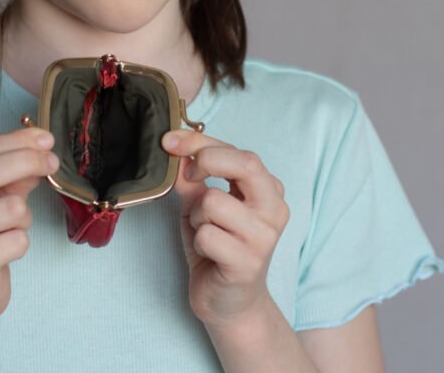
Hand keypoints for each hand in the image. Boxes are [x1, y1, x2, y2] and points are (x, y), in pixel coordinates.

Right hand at [0, 126, 58, 325]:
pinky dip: (21, 243)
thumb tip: (42, 151)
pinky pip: (18, 241)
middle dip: (28, 161)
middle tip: (52, 162)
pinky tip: (6, 252)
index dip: (18, 141)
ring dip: (25, 216)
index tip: (46, 140)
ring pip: (11, 208)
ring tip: (12, 229)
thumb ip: (12, 175)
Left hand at [161, 130, 289, 329]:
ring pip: (213, 201)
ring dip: (197, 216)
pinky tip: (209, 254)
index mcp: (268, 190)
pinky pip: (206, 235)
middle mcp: (274, 209)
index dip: (200, 142)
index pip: (238, 152)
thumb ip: (192, 178)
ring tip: (206, 232)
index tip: (170, 141)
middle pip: (244, 163)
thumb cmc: (217, 248)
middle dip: (206, 161)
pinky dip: (198, 242)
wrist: (229, 302)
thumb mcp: (201, 206)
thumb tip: (175, 149)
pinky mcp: (248, 263)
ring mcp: (264, 237)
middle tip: (190, 178)